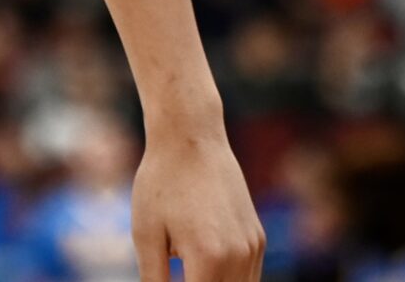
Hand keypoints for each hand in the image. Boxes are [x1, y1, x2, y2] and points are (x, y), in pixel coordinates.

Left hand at [132, 122, 264, 280]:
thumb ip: (155, 280)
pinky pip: (249, 277)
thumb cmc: (161, 182)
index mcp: (209, 258)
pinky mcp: (258, 237)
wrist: (191, 136)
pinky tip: (205, 272)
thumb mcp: (146, 234)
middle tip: (179, 276)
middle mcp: (239, 256)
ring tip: (189, 271)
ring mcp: (253, 247)